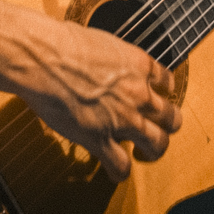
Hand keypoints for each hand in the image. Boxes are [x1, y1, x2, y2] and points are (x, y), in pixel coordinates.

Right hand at [17, 22, 181, 181]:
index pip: (167, 82)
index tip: (156, 97)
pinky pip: (121, 165)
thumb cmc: (61, 42)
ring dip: (152, 152)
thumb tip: (102, 61)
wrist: (41, 57)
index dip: (164, 93)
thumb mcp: (100, 41)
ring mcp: (122, 118)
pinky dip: (120, 172)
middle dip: (166, 127)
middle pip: (171, 118)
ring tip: (142, 155)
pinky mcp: (99, 138)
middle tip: (156, 130)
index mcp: (138, 64)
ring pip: (157, 144)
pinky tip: (114, 172)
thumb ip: (111, 58)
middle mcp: (137, 93)